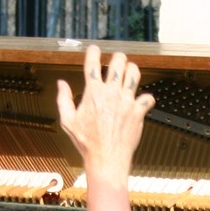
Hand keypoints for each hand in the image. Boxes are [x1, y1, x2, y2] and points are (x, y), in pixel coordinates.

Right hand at [55, 45, 154, 210]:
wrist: (106, 160)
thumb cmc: (87, 143)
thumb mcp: (68, 121)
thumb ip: (63, 99)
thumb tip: (61, 84)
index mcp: (93, 93)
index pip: (92, 63)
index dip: (93, 52)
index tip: (94, 50)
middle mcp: (111, 93)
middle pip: (118, 61)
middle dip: (117, 58)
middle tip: (116, 61)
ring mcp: (126, 101)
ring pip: (135, 73)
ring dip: (132, 70)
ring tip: (129, 73)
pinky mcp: (138, 111)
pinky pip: (148, 97)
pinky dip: (145, 98)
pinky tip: (141, 101)